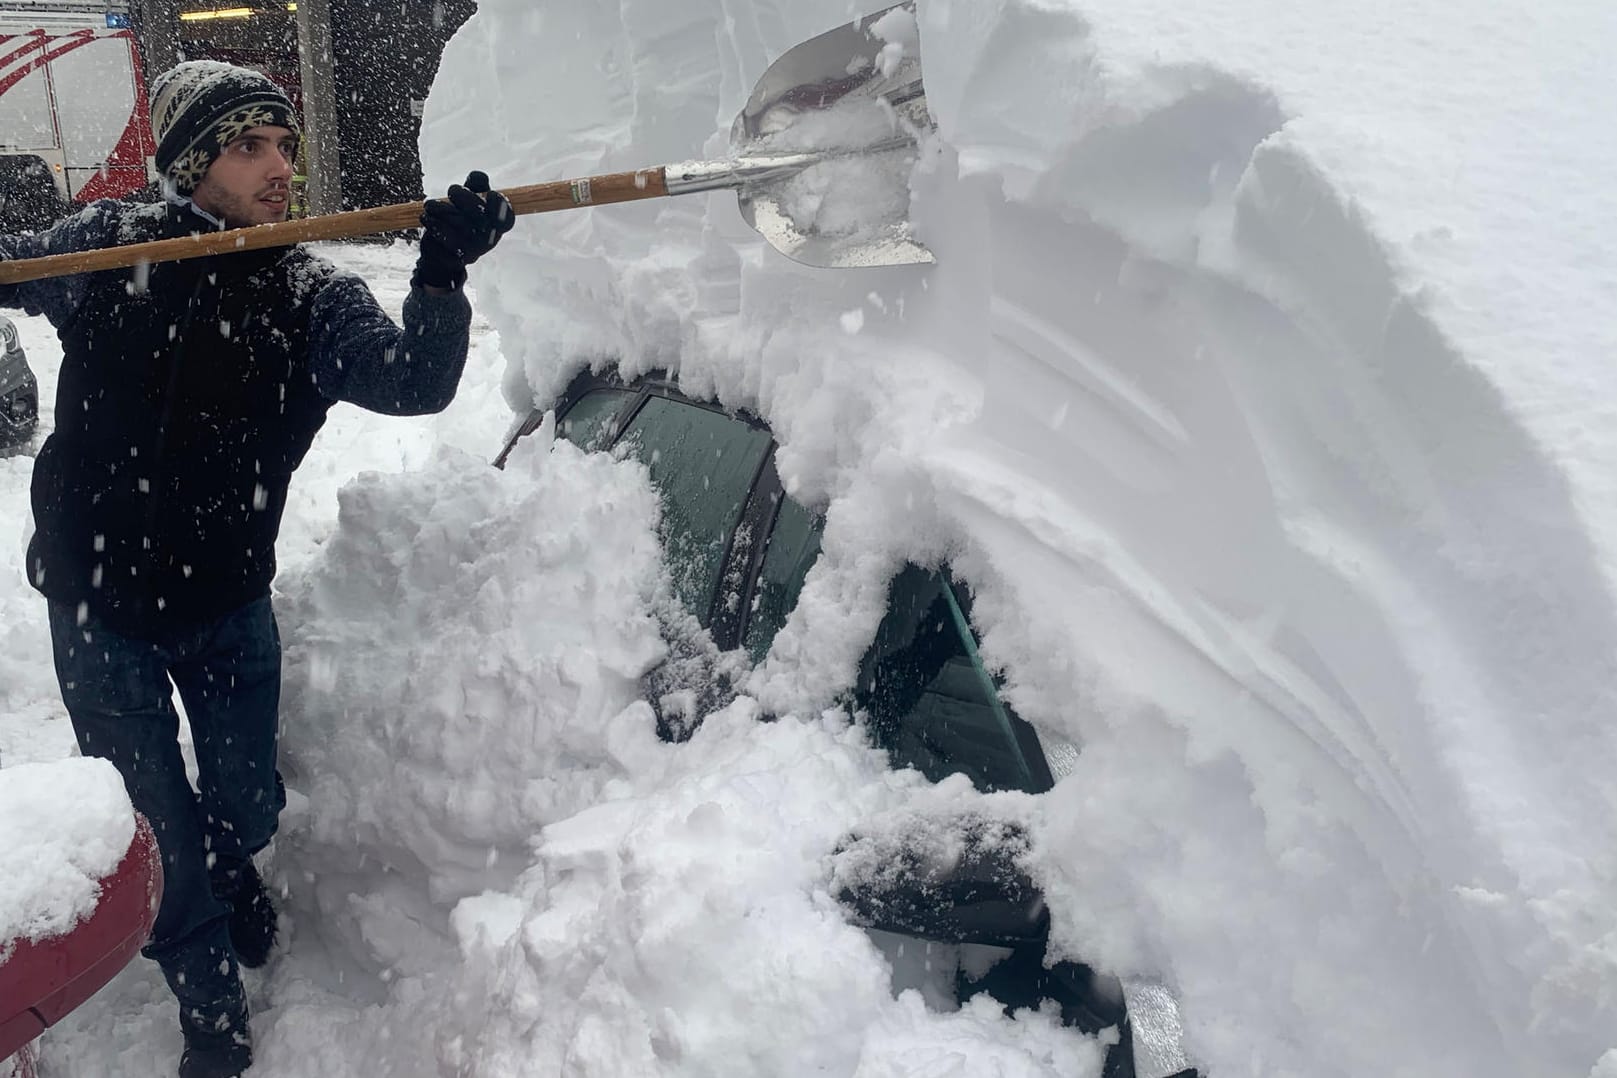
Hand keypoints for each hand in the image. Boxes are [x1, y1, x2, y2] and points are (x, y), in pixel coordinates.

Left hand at [412, 171, 514, 291]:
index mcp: (498, 225)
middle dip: (465, 198)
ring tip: (430, 206)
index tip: (488, 193)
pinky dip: (433, 224)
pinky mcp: (454, 259)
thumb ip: (477, 185)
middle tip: (452, 190)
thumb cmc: (459, 218)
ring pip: (460, 226)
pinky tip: (427, 218)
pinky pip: (444, 239)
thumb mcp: (471, 198)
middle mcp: (490, 240)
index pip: (506, 216)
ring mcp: (473, 251)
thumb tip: (479, 176)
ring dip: (442, 210)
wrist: (441, 251)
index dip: (499, 204)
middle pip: (482, 217)